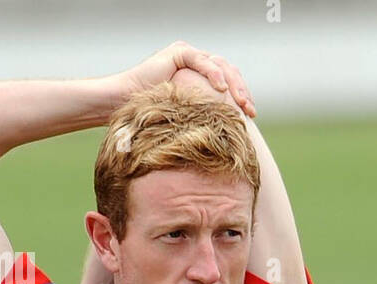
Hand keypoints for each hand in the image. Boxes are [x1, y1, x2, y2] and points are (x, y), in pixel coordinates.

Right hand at [111, 42, 255, 115]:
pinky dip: (214, 74)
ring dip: (234, 84)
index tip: (251, 116)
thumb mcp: (189, 120)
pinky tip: (221, 90)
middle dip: (242, 91)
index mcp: (201, 78)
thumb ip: (207, 118)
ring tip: (241, 102)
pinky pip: (202, 60)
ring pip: (220, 65)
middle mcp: (197, 63)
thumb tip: (232, 138)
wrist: (125, 105)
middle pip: (229, 72)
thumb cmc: (154, 118)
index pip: (229, 83)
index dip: (242, 97)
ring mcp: (189, 55)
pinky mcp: (179, 52)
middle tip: (250, 111)